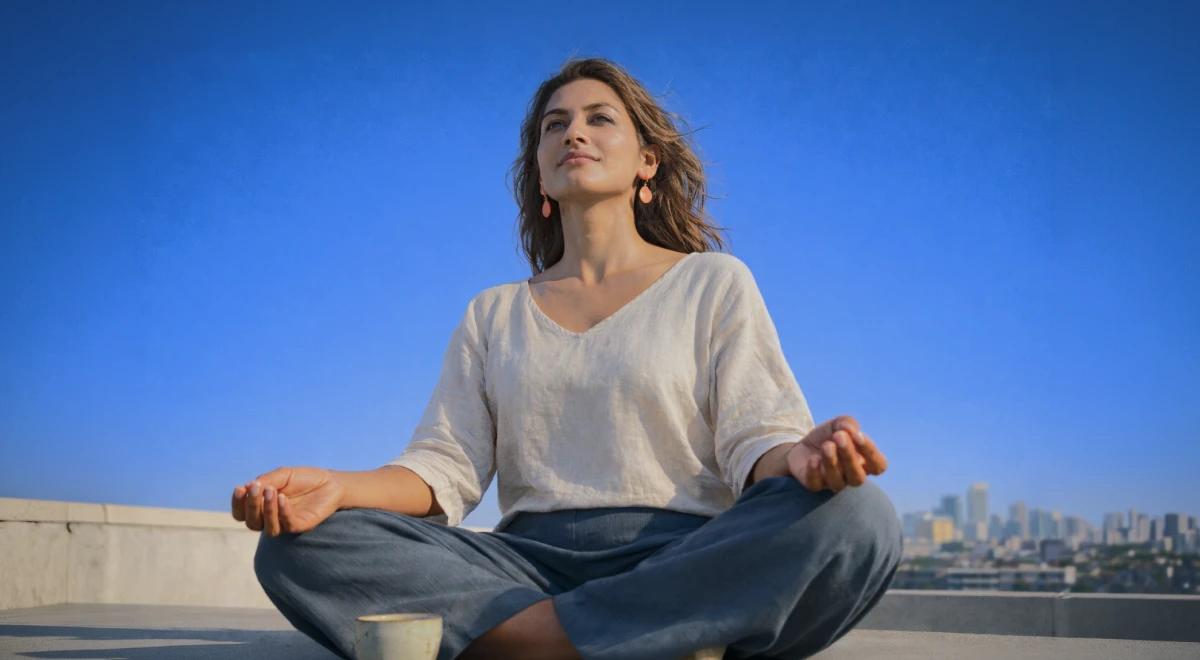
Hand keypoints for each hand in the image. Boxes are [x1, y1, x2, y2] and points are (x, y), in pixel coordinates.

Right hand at [231, 466, 345, 536]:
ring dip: (267, 510)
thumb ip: (267, 481)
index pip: (242, 513)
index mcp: (262, 507)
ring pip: (268, 528)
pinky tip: (283, 498)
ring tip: (271, 491)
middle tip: (256, 488)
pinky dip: (282, 512)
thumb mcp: (283, 475)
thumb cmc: (304, 479)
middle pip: (252, 522)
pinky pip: (287, 524)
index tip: (240, 488)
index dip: (237, 503)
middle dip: (251, 505)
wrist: (331, 482)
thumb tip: (248, 487)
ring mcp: (285, 524)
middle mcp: (271, 519)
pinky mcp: (301, 525)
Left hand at [786, 416, 887, 492]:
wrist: (803, 444)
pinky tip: (813, 459)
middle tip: (839, 436)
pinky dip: (815, 472)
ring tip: (826, 445)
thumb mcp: (839, 424)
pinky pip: (816, 484)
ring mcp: (832, 482)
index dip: (871, 453)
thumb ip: (848, 424)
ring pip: (837, 482)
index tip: (858, 436)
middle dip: (849, 456)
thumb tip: (852, 431)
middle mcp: (851, 476)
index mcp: (865, 463)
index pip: (878, 466)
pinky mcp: (813, 484)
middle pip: (858, 477)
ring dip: (832, 462)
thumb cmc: (828, 436)